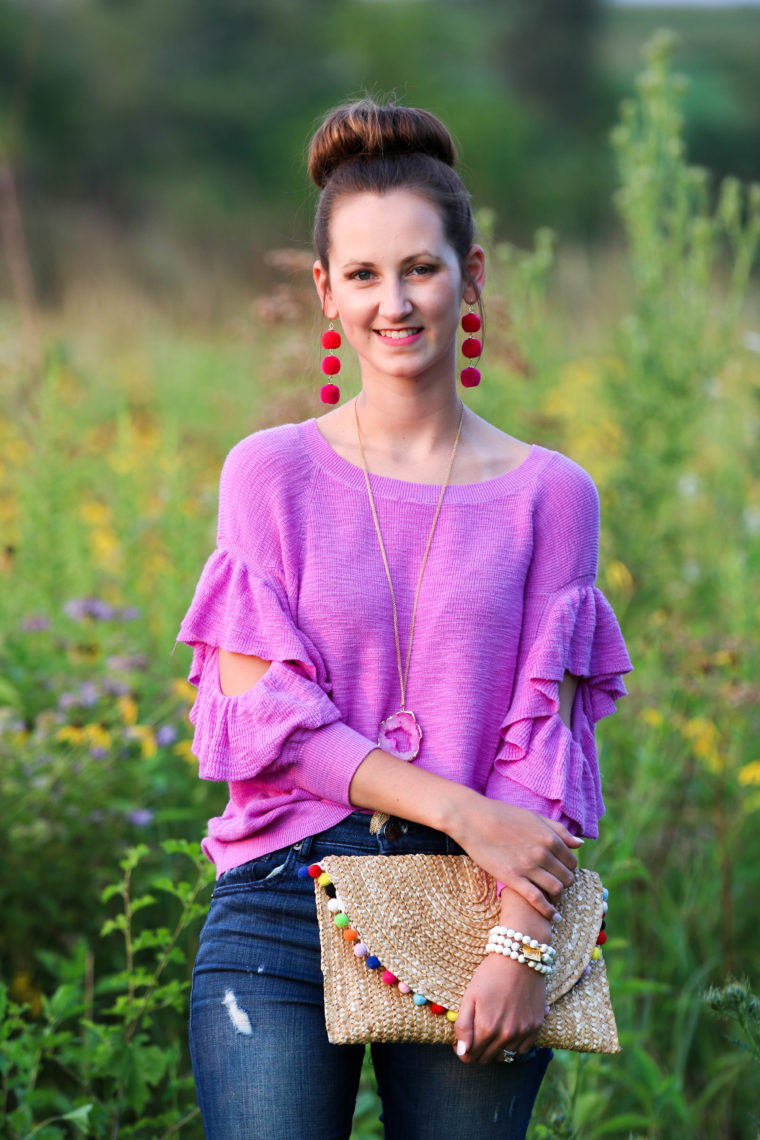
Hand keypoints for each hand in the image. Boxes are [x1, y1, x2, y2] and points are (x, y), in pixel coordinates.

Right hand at [447, 793, 580, 921]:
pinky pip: (537, 899)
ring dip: (557, 894)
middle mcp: (542, 853)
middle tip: (556, 882)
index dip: (569, 868)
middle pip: (567, 876)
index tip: (562, 871)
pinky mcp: (512, 878)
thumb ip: (559, 830)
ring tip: (551, 895)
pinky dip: (548, 910)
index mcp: (549, 837)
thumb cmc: (502, 815)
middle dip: (565, 881)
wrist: (473, 819)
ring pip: (556, 889)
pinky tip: (553, 916)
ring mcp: (528, 867)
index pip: (572, 861)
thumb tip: (580, 844)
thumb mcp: (534, 817)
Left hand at [453, 953, 546, 1063]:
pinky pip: (522, 1049)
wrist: (519, 957)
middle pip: (486, 1058)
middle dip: (477, 1050)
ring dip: (495, 1047)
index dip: (463, 1050)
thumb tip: (463, 1051)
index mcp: (487, 1028)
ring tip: (493, 1028)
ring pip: (504, 1055)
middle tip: (476, 1032)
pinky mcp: (536, 1026)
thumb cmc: (490, 974)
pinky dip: (513, 1045)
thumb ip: (463, 1026)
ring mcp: (523, 1032)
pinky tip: (509, 1030)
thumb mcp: (470, 995)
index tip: (461, 1041)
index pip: (470, 1055)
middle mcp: (506, 1035)